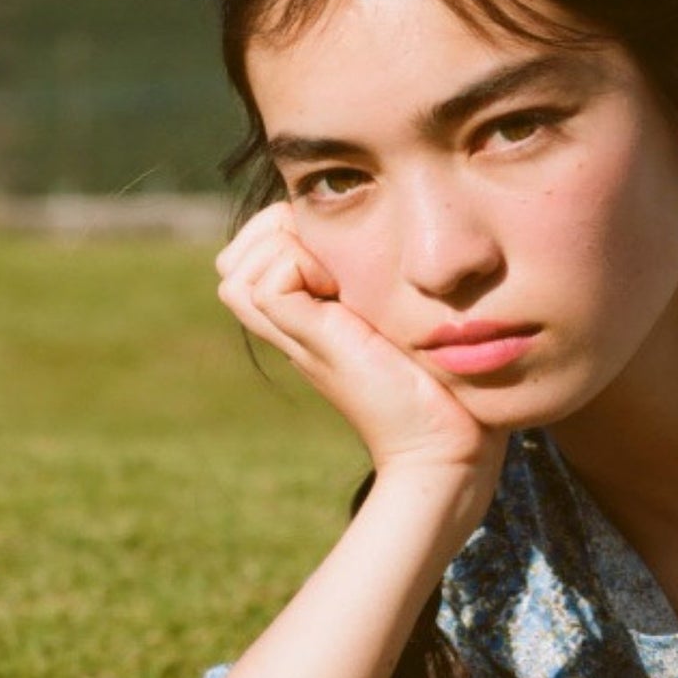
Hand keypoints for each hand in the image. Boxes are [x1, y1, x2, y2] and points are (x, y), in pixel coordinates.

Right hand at [215, 202, 504, 502]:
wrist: (445, 446)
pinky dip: (299, 264)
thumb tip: (405, 241)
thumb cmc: (442, 387)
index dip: (281, 230)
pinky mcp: (311, 341)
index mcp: (309, 320)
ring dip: (284, 245)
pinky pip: (269, 282)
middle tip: (331, 251)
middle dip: (272, 231)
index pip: (252, 257)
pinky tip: (342, 286)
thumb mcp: (406, 320)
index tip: (338, 243)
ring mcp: (296, 337)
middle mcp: (292, 328)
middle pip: (232, 263)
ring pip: (236, 269)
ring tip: (336, 270)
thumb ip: (388, 290)